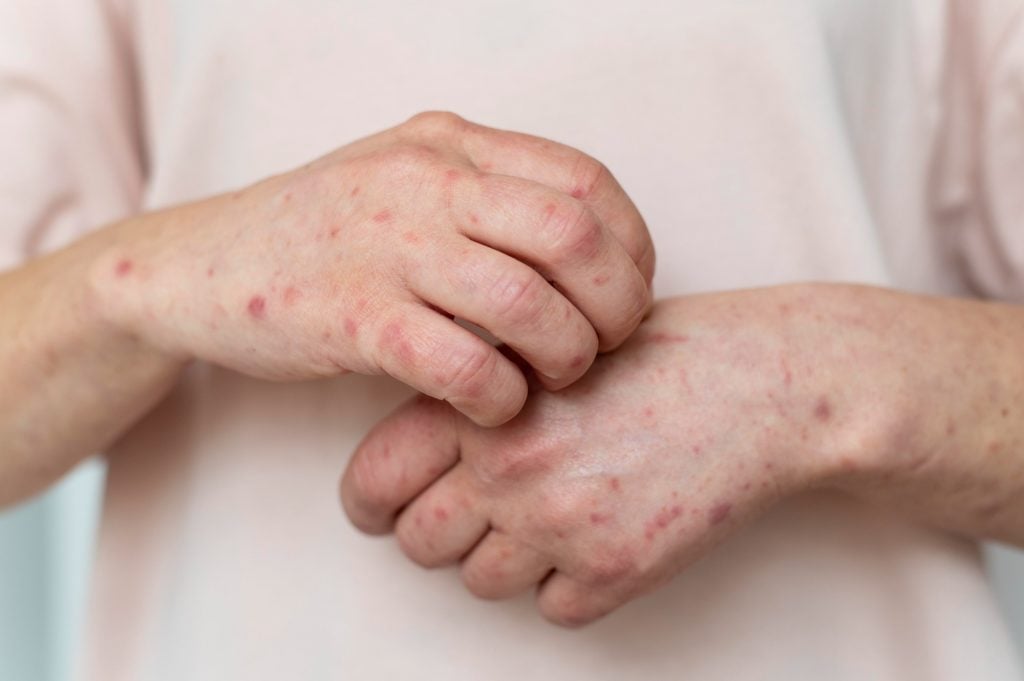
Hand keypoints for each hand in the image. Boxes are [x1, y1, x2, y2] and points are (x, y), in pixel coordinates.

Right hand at [93, 112, 653, 424]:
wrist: (201, 264)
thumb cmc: (326, 235)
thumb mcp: (407, 181)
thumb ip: (490, 197)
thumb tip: (596, 256)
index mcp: (450, 144)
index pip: (587, 183)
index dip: (629, 249)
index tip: (624, 296)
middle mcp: (424, 181)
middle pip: (575, 237)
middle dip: (614, 307)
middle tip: (601, 347)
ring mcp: (385, 245)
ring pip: (527, 304)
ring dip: (563, 357)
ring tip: (549, 378)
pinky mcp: (350, 315)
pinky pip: (461, 364)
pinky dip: (498, 398)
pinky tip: (491, 406)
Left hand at [341, 287, 908, 625]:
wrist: (759, 381)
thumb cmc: (661, 356)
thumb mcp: (552, 347)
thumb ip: (481, 397)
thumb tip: (420, 456)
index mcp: (483, 406)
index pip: (375, 477)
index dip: (371, 501)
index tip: (381, 510)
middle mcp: (507, 469)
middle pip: (421, 543)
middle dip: (444, 534)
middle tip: (485, 514)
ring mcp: (558, 525)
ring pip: (483, 584)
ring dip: (512, 559)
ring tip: (563, 510)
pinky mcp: (613, 570)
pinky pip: (553, 609)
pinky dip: (572, 584)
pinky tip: (607, 530)